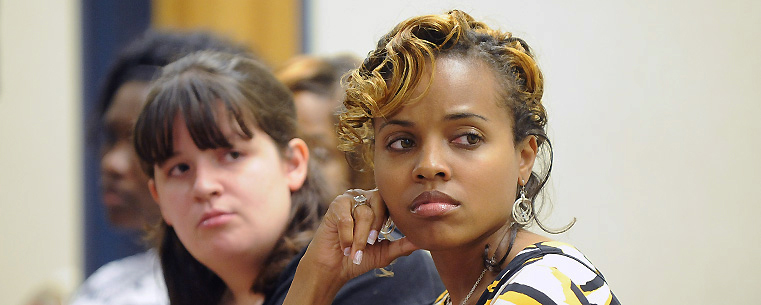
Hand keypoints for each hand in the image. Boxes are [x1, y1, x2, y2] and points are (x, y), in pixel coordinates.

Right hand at [284, 189, 418, 304]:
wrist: (334, 269)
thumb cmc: (360, 258)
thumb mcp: (385, 252)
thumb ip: (404, 245)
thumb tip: (424, 241)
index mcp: (378, 205)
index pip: (392, 202)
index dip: (391, 218)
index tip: (384, 238)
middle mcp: (365, 198)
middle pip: (379, 202)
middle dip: (376, 227)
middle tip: (372, 243)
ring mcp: (350, 199)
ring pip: (364, 213)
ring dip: (360, 238)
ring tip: (355, 252)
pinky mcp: (335, 206)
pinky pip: (346, 219)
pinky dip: (347, 237)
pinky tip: (345, 248)